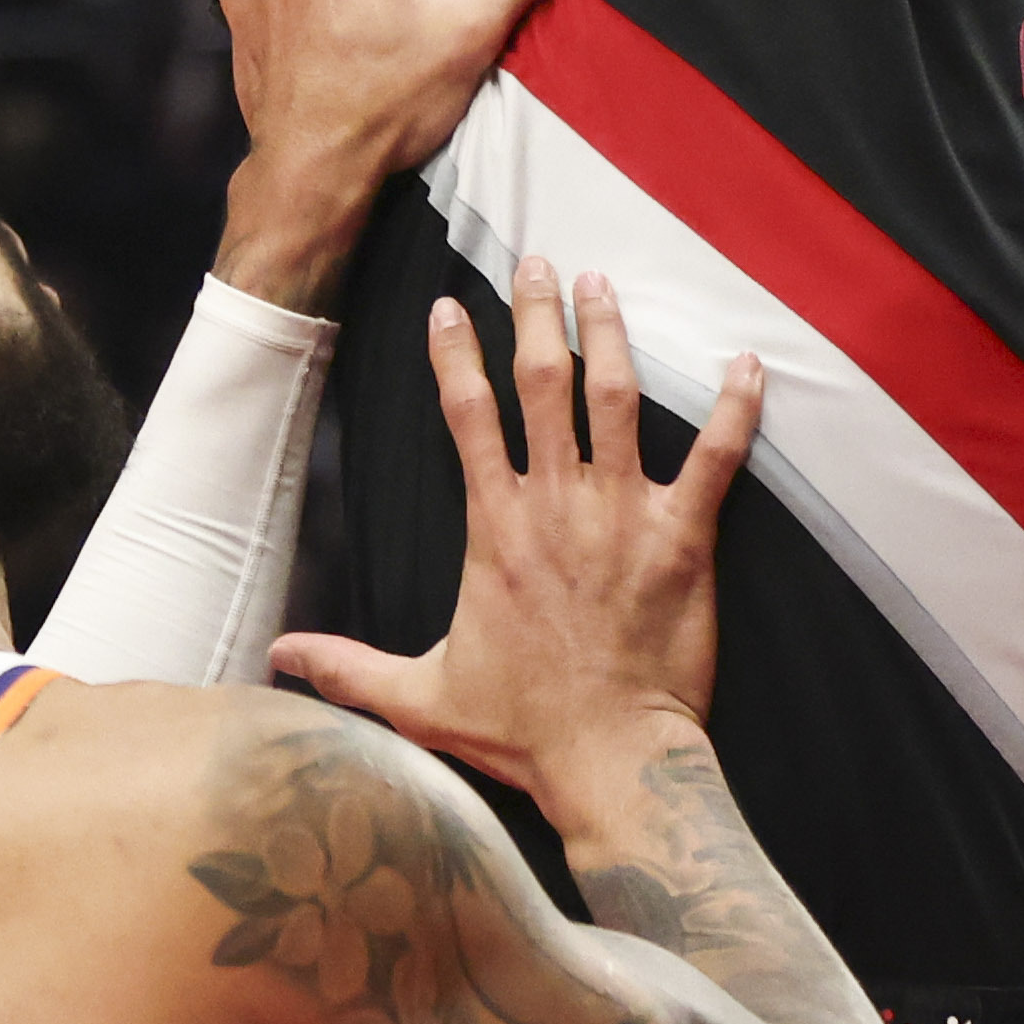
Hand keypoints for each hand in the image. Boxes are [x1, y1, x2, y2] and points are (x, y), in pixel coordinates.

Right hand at [272, 264, 757, 806]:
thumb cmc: (521, 731)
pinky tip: (746, 363)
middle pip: (544, 384)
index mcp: (496, 529)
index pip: (468, 417)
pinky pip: (716, 458)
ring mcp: (623, 516)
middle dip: (537, 315)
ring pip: (617, 399)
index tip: (451, 309)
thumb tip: (277, 658)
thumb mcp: (418, 696)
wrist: (611, 762)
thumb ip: (348, 666)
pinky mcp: (684, 538)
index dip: (457, 356)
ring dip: (610, 334)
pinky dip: (735, 406)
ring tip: (601, 284)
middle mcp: (557, 505)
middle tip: (537, 262)